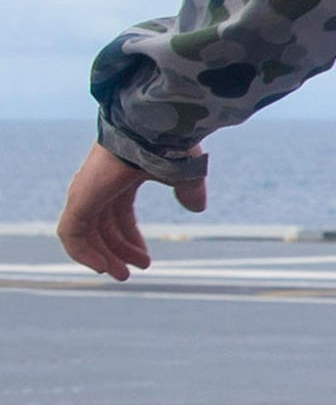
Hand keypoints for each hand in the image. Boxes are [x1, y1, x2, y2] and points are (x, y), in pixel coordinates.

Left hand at [57, 145, 200, 280]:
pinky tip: (101, 268)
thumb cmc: (170, 145)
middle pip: (103, 226)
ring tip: (120, 275)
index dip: (130, 239)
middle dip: (117, 250)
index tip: (144, 260)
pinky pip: (71, 234)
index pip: (119, 214)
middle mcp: (99, 185)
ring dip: (101, 257)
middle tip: (130, 273)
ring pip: (85, 234)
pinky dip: (82, 253)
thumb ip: (188, 190)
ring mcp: (86, 192)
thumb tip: (196, 208)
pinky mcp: (79, 199)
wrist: (154, 129)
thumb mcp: (185, 174)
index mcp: (120, 177)